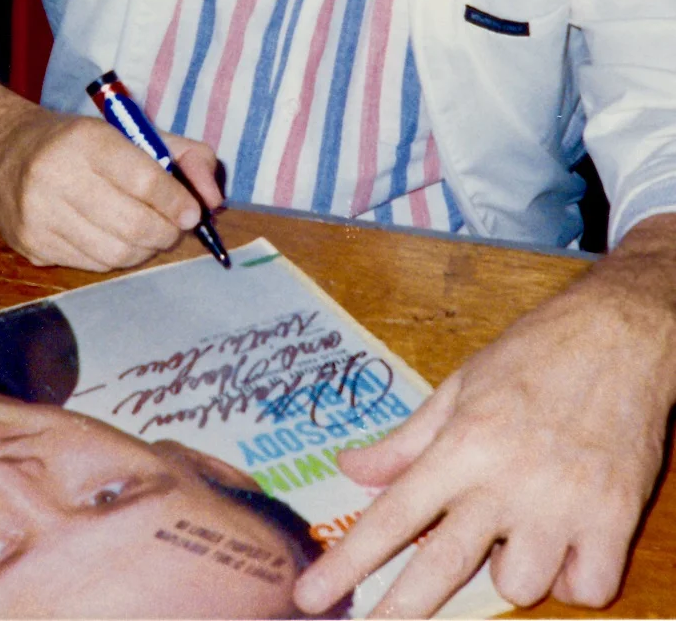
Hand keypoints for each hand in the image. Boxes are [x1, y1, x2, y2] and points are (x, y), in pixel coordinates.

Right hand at [0, 49, 221, 271]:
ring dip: (144, 250)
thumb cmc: (80, 143)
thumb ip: (185, 156)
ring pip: (115, 254)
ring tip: (146, 233)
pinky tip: (113, 237)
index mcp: (84, 140)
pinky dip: (115, 257)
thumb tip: (214, 199)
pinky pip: (91, 265)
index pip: (143, 180)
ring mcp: (38, 214)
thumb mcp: (133, 132)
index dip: (175, 202)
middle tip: (173, 227)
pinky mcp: (29, 244)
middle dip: (165, 233)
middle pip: (132, 225)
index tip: (191, 212)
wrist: (3, 154)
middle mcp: (54, 176)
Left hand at [293, 232, 675, 617]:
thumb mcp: (458, 386)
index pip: (393, 515)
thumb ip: (407, 440)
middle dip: (401, 610)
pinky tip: (565, 544)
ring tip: (516, 525)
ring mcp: (563, 505)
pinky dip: (572, 577)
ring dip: (510, 569)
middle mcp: (506, 481)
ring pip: (520, 585)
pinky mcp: (616, 519)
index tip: (311, 596)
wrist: (618, 336)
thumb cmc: (532, 355)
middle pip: (444, 565)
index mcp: (461, 445)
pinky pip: (585, 589)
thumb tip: (351, 468)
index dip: (347, 562)